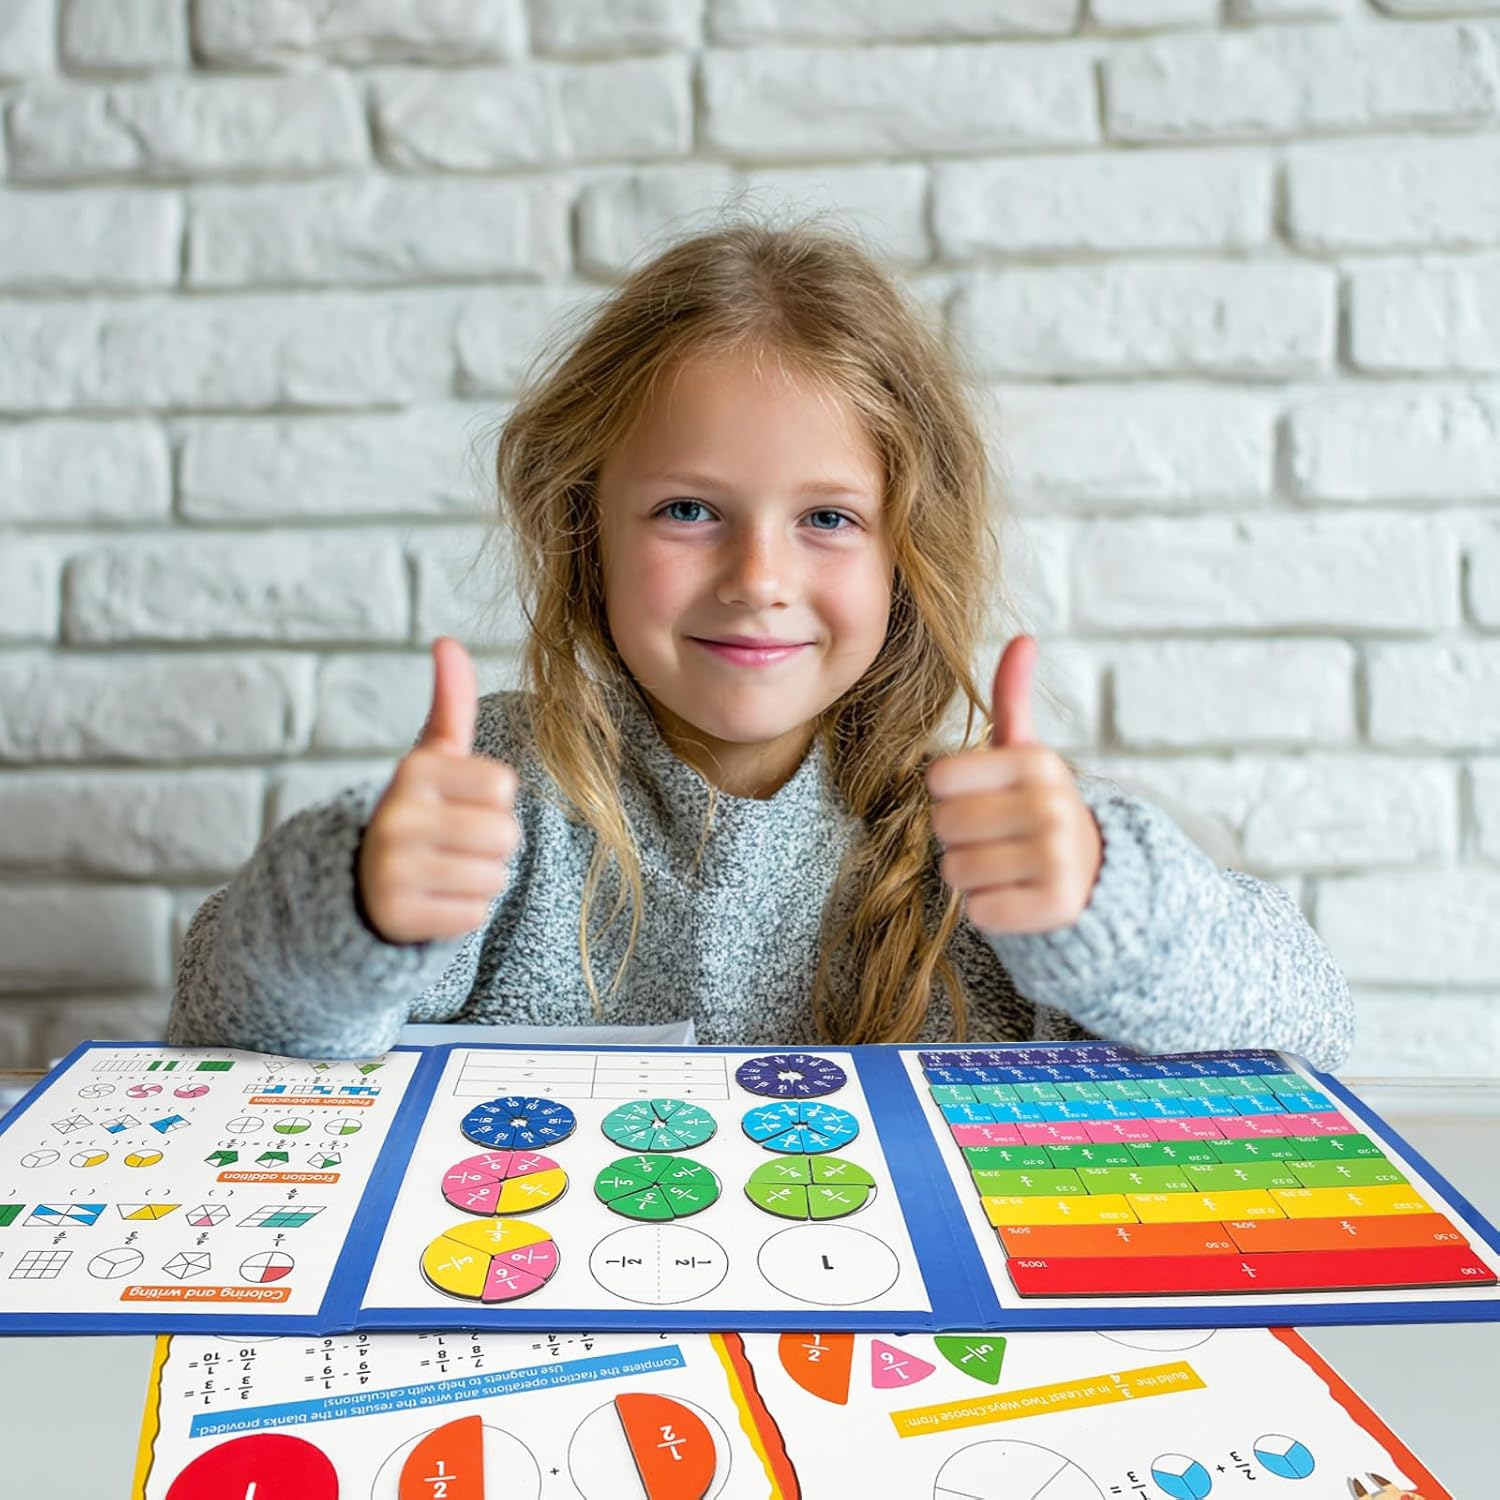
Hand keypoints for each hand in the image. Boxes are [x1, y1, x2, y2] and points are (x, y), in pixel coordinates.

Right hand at [355, 637, 518, 943]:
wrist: (359, 882)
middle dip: (491, 843)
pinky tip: (432, 900)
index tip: (457, 803)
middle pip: (506, 835)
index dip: (492, 800)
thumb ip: (449, 704)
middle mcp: (397, 818)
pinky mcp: (397, 917)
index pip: (504, 787)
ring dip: (479, 878)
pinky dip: (461, 912)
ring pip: (493, 878)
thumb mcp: (430, 758)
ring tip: (442, 869)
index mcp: (413, 771)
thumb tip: (448, 641)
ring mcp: (392, 871)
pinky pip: (474, 915)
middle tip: (452, 842)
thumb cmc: (417, 812)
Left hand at [926, 635, 1102, 936]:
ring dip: (971, 875)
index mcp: (1036, 762)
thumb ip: (1013, 699)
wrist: (1095, 875)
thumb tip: (1022, 637)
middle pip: (943, 825)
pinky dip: (989, 909)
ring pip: (955, 871)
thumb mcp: (1026, 753)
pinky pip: (978, 911)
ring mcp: (1057, 857)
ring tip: (1006, 865)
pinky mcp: (1055, 906)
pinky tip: (1018, 896)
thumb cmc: (1037, 807)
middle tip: (997, 837)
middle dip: (958, 836)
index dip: (951, 794)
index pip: (939, 779)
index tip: (985, 798)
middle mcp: (1051, 805)